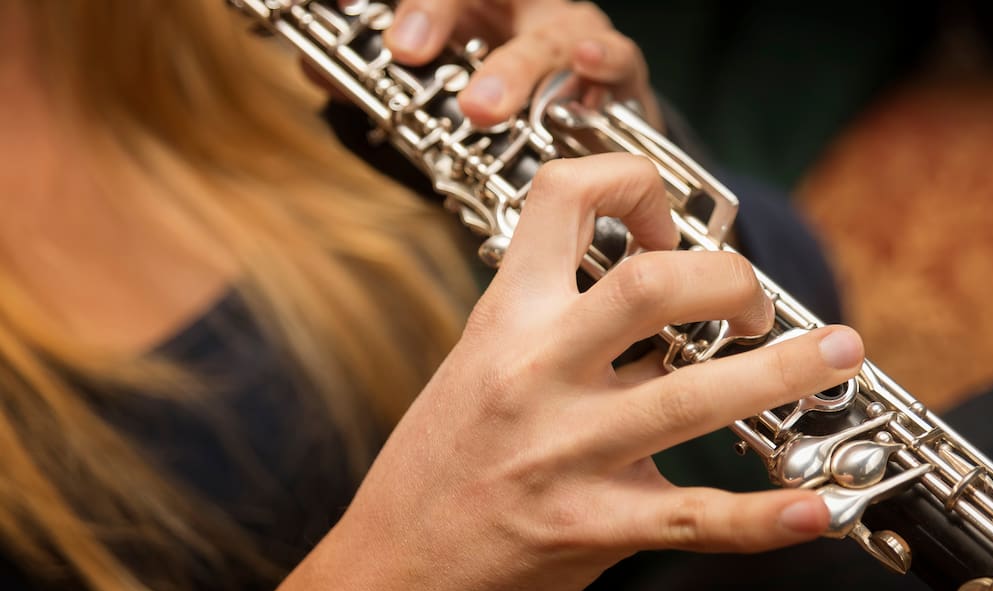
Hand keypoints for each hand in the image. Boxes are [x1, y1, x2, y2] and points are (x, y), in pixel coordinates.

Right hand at [222, 154, 864, 590]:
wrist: (384, 578)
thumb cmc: (437, 468)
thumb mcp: (477, 367)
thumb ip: (555, 325)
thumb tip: (653, 297)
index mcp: (503, 321)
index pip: (563, 197)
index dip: (634, 186)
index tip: (670, 225)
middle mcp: (532, 374)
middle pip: (650, 284)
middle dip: (730, 279)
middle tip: (758, 307)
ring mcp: (561, 452)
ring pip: (693, 398)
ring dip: (784, 371)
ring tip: (839, 354)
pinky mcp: (587, 528)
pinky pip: (693, 519)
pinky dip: (762, 518)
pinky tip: (814, 511)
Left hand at [340, 0, 662, 128]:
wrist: (587, 119)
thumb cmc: (507, 87)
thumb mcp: (438, 78)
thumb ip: (377, 79)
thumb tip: (314, 70)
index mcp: (475, 2)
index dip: (403, 3)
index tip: (350, 13)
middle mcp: (523, 6)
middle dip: (437, 15)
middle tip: (404, 51)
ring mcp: (572, 32)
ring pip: (547, 36)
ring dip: (513, 70)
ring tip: (482, 109)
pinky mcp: (620, 68)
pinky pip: (620, 58)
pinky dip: (604, 61)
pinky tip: (587, 66)